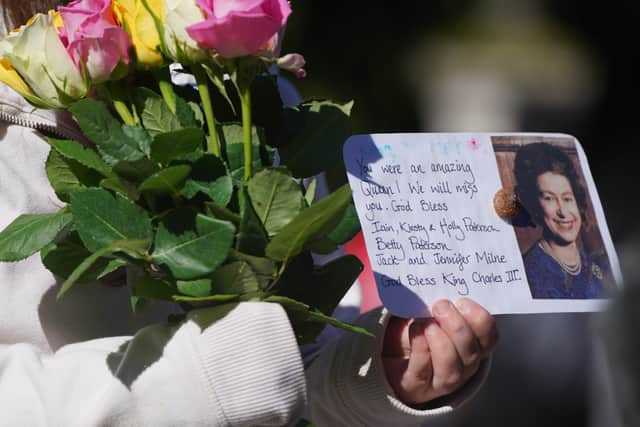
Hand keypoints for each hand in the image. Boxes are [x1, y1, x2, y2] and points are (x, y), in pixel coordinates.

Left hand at [381, 298, 497, 404]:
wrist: (394, 359)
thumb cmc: (420, 331)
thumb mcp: (434, 315)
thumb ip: (442, 304)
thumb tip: (438, 279)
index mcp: (474, 346)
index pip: (489, 337)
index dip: (481, 320)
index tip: (463, 301)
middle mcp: (463, 366)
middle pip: (471, 353)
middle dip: (458, 327)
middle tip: (441, 306)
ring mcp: (441, 380)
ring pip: (451, 367)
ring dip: (441, 341)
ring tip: (427, 322)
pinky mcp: (417, 385)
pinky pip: (423, 370)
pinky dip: (421, 348)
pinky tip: (416, 331)